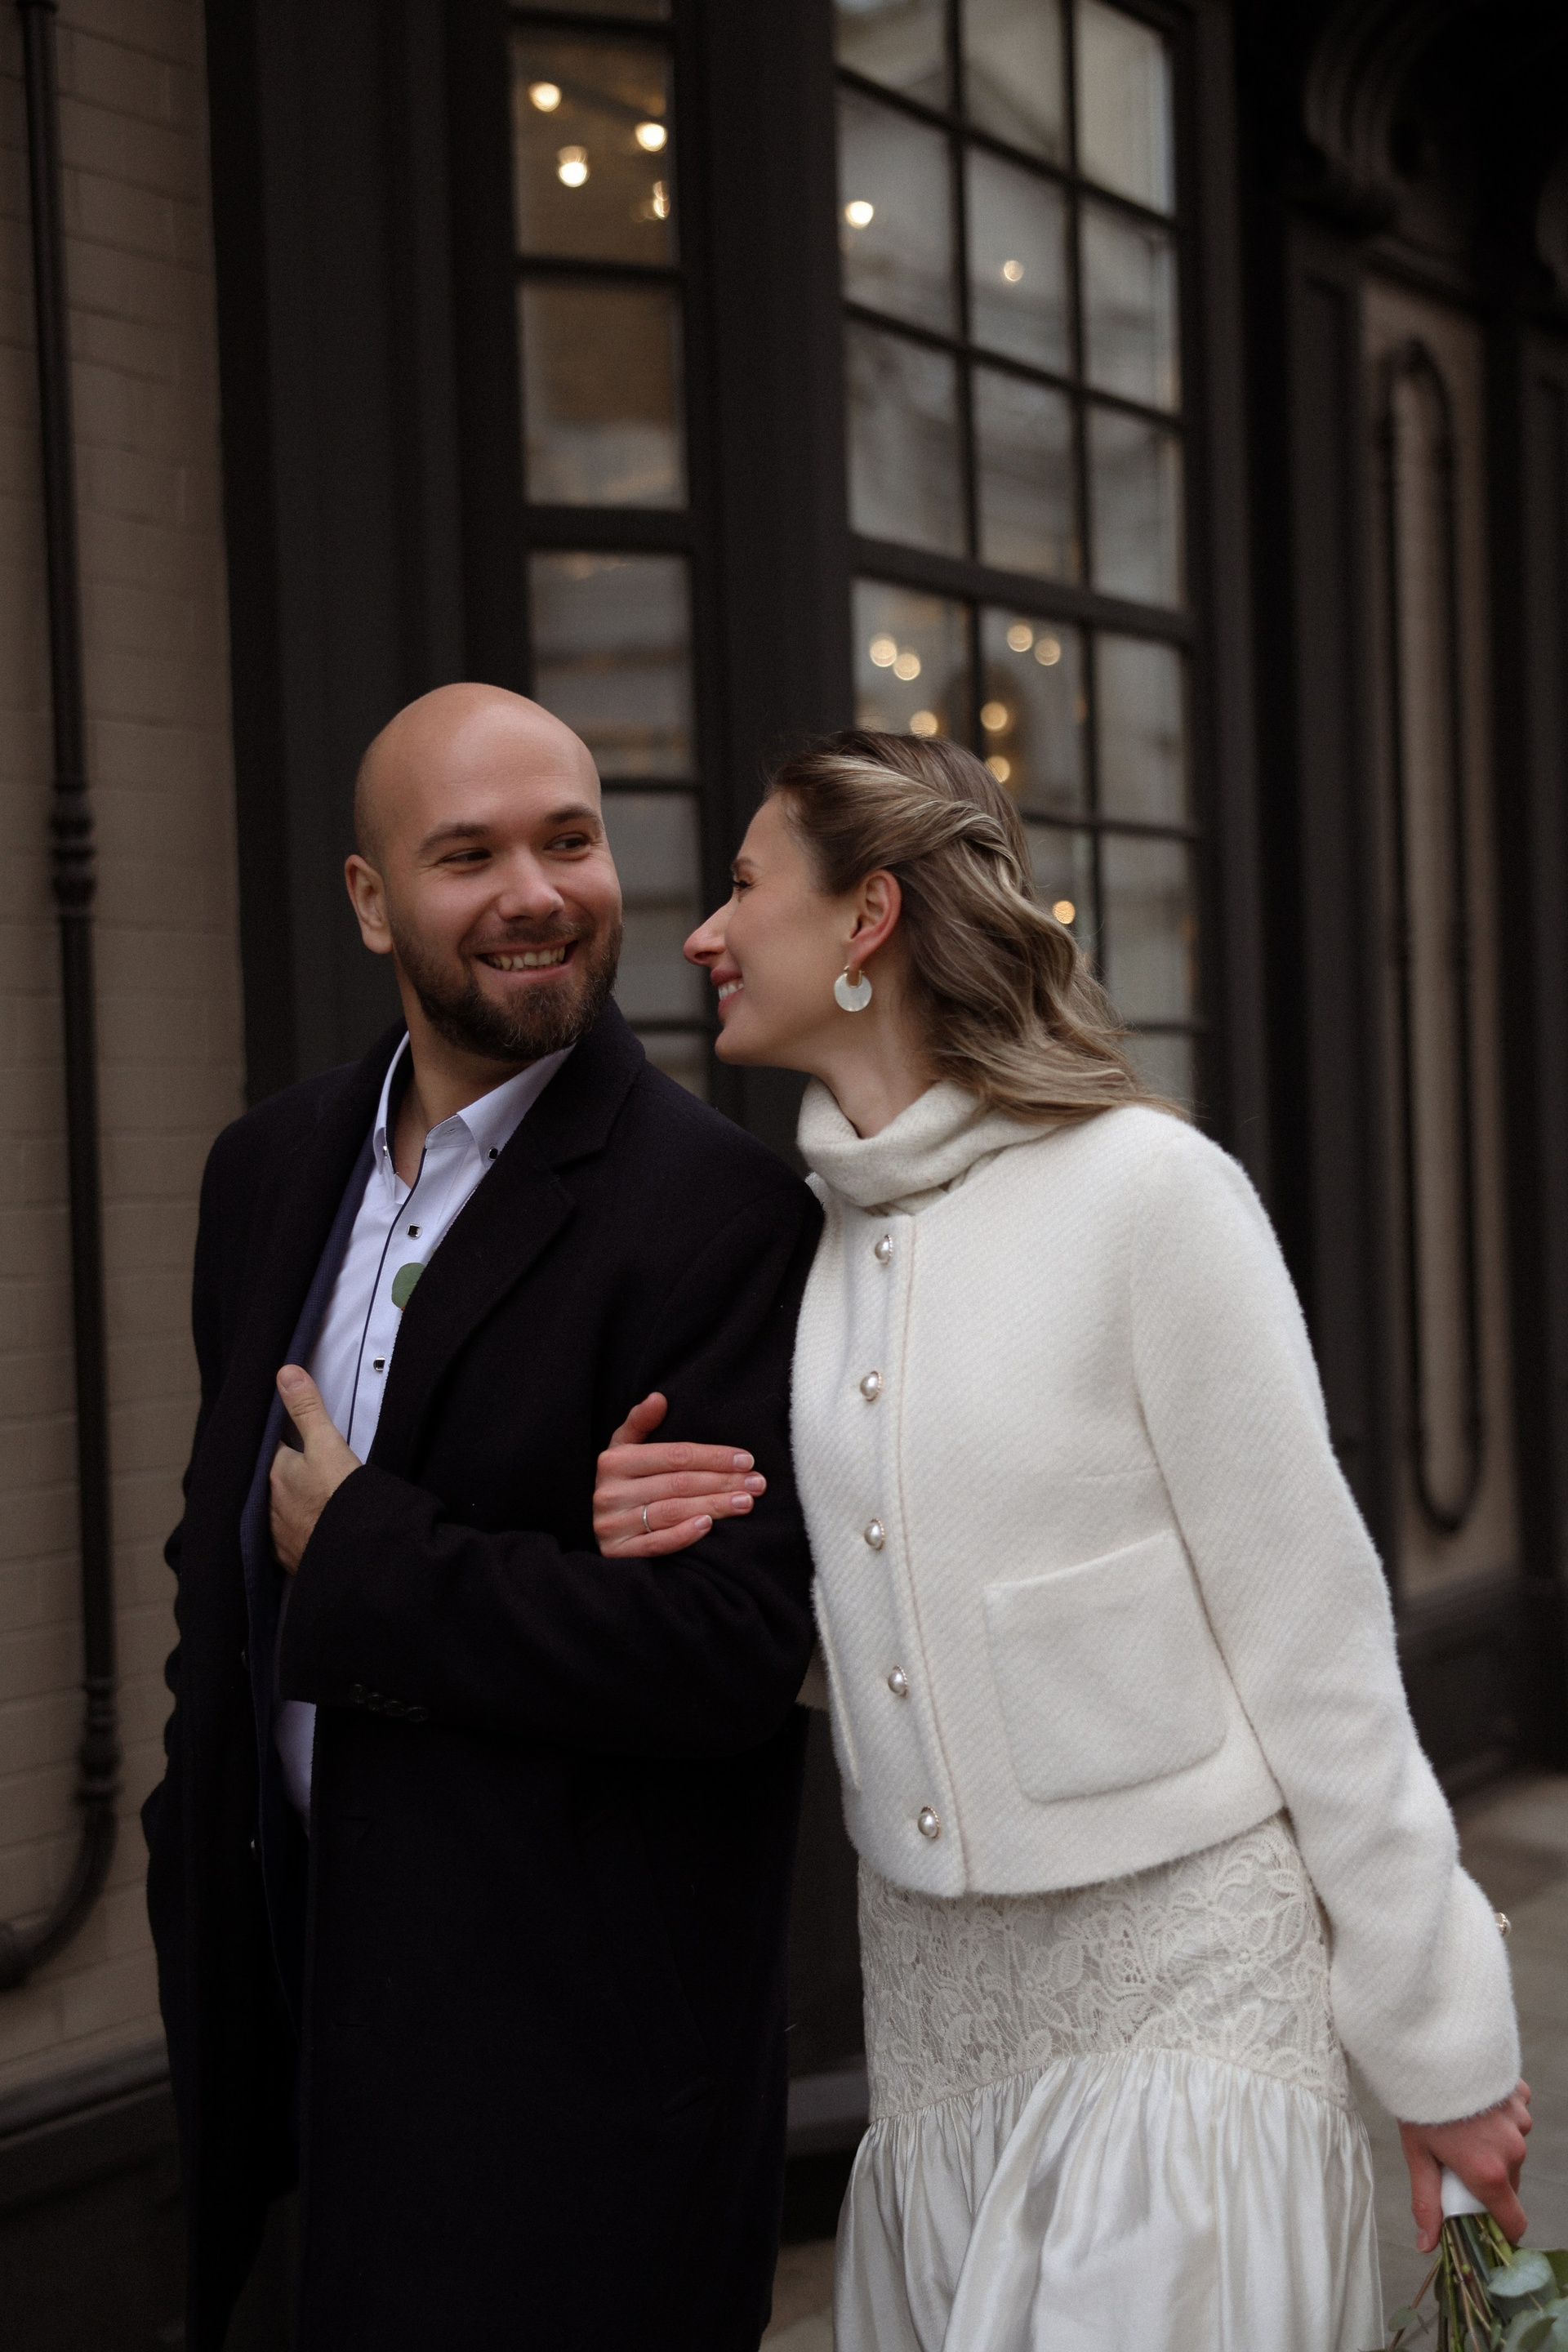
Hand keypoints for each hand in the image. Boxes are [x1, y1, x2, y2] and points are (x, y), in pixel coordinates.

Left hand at [268, 1366, 361, 1571]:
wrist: (356, 1554)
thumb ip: (307, 1408)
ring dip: (281, 1501)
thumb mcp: (328, 1444)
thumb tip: (285, 1373)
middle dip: (279, 1470)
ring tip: (299, 1494)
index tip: (284, 1429)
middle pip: (267, 1478)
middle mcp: (265, 1503)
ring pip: (272, 1509)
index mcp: (272, 1472)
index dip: (276, 1435)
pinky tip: (302, 1527)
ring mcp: (275, 1534)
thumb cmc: (341, 1500)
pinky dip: (289, 1529)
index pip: (267, 1445)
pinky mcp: (287, 1557)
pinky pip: (281, 1537)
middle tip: (296, 1463)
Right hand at [593, 1391, 766, 1557]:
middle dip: (722, 1482)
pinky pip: (656, 1544)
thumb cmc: (624, 1484)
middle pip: (678, 1484)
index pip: (674, 1456)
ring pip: (672, 1512)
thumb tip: (659, 1398)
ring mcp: (612, 1525)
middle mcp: (609, 1492)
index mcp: (614, 1461)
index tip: (746, 1460)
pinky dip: (683, 1534)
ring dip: (713, 1506)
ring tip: (745, 1503)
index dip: (713, 1456)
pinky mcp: (619, 1553)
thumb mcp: (625, 1450)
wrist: (601, 1531)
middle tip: (757, 1484)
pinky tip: (709, 1525)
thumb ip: (640, 1423)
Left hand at [1400, 2079, 1531, 2250]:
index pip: (1513, 2221)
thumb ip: (1427, 2202)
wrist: (1429, 2046)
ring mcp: (1520, 2121)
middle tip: (1456, 2160)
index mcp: (1489, 2173)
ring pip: (1511, 2147)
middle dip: (1487, 2179)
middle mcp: (1513, 2151)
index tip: (1484, 2221)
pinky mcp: (1520, 2096)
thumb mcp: (1417, 2156)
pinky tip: (1473, 2101)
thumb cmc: (1418, 2103)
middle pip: (1508, 2183)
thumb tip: (1428, 2245)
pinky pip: (1513, 2116)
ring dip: (1493, 2145)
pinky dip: (1497, 2116)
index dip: (1501, 2228)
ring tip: (1460, 2124)